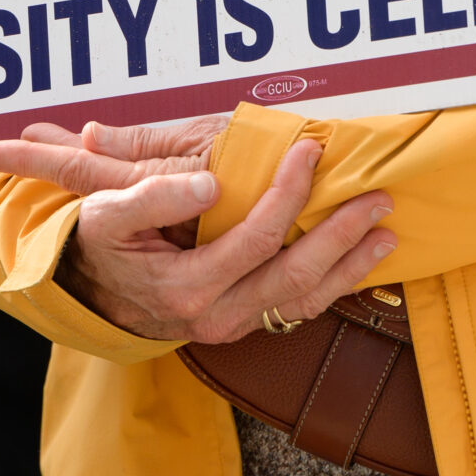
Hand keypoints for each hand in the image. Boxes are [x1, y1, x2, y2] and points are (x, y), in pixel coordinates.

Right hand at [0, 136, 395, 345]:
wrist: (89, 291)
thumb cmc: (100, 241)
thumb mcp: (107, 213)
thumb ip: (154, 197)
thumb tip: (212, 183)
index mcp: (186, 288)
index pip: (255, 238)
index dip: (288, 193)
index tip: (311, 151)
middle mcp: (216, 315)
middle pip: (295, 277)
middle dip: (341, 236)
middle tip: (378, 199)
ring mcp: (233, 324)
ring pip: (304, 301)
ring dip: (349, 267)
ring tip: (386, 234)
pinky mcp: (243, 322)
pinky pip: (297, 307)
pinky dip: (335, 285)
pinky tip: (360, 261)